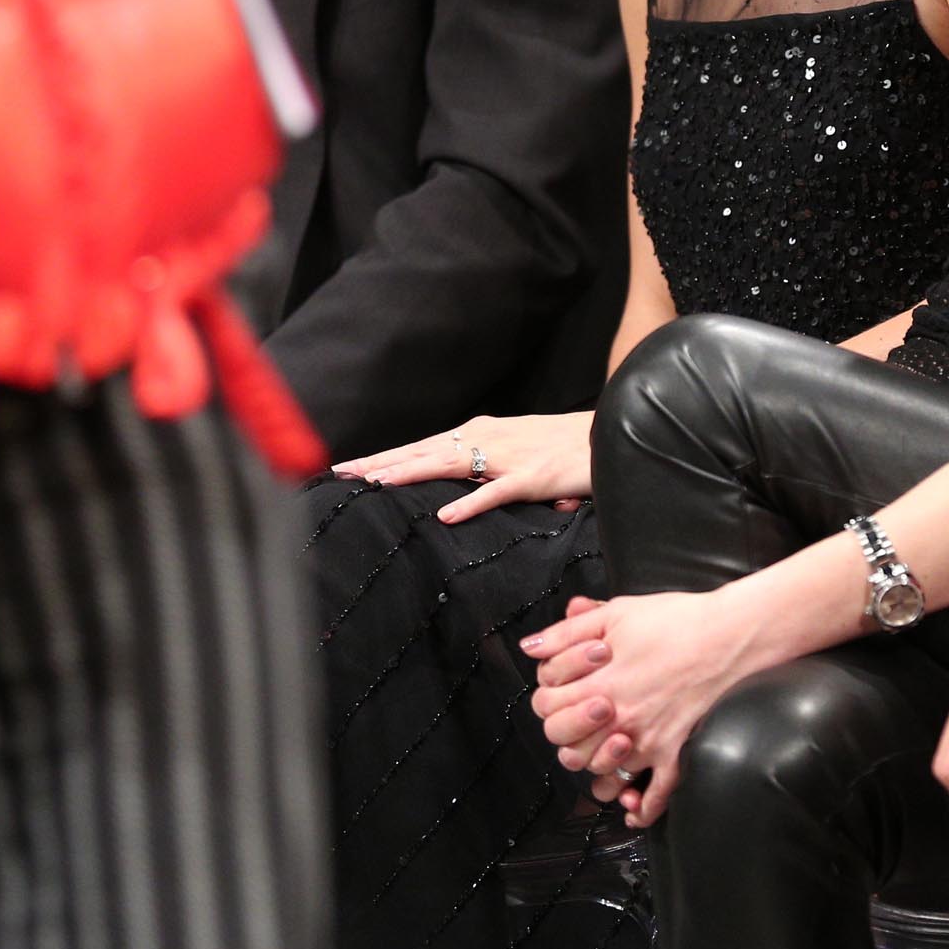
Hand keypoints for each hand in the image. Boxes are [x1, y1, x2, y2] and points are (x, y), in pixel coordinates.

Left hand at [329, 412, 592, 522]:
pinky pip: (495, 493)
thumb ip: (487, 468)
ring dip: (410, 473)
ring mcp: (508, 457)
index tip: (347, 468)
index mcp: (481, 433)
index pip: (423, 446)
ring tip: (376, 484)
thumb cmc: (561, 445)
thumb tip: (460, 494)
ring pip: (449, 464)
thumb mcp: (515, 450)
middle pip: (423, 451)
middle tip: (341, 473)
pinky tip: (445, 515)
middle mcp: (487, 438)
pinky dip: (469, 503)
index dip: (385, 456)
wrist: (607, 433)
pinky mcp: (532, 476)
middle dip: (381, 462)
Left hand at [525, 585, 783, 827]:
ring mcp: (648, 742)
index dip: (547, 698)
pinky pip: (655, 797)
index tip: (563, 687)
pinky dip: (640, 809)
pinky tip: (631, 809)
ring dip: (596, 768)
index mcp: (599, 685)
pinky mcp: (676, 753)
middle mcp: (618, 720)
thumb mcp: (616, 613)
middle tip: (583, 714)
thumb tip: (529, 648)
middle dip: (567, 734)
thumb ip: (566, 632)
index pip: (546, 708)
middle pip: (568, 749)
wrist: (731, 635)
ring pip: (604, 777)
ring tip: (603, 749)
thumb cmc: (676, 620)